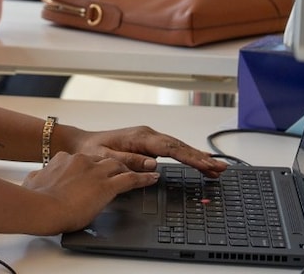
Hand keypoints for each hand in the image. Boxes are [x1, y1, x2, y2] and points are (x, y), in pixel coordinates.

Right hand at [20, 152, 154, 233]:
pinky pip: (131, 179)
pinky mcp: (106, 185)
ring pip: (119, 165)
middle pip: (104, 160)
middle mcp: (82, 160)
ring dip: (132, 169)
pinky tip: (152, 179)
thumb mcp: (33, 181)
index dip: (92, 167)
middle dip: (114, 166)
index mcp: (65, 159)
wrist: (43, 207)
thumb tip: (34, 178)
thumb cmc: (37, 199)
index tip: (95, 174)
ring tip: (142, 172)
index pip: (84, 160)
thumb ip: (37, 177)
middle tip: (122, 172)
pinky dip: (143, 179)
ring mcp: (95, 171)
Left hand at [63, 124, 227, 179]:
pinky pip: (172, 149)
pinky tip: (199, 162)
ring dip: (198, 157)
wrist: (83, 143)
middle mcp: (147, 135)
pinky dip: (187, 156)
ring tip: (217, 167)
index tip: (205, 164)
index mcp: (139, 137)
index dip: (189, 157)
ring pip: (178, 147)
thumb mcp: (106, 159)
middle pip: (180, 146)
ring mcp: (149, 138)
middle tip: (220, 167)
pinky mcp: (149, 143)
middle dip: (201, 157)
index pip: (170, 148)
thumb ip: (129, 161)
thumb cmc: (92, 151)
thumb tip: (153, 164)